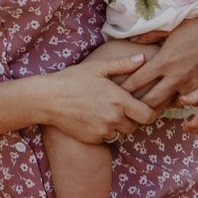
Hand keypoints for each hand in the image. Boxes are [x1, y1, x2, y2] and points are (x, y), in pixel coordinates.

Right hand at [42, 61, 157, 145]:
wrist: (48, 99)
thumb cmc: (72, 79)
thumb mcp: (97, 67)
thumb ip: (122, 64)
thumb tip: (142, 58)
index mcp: (119, 100)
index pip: (148, 115)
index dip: (150, 111)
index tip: (144, 106)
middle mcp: (113, 118)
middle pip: (136, 126)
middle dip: (133, 118)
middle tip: (122, 107)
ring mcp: (103, 131)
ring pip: (121, 133)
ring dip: (118, 126)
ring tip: (106, 112)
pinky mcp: (92, 139)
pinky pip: (106, 138)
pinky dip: (104, 131)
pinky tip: (94, 119)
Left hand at [116, 9, 197, 108]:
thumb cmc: (193, 25)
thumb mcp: (167, 27)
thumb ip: (148, 37)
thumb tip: (131, 41)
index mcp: (164, 62)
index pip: (137, 82)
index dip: (124, 89)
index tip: (116, 92)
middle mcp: (176, 77)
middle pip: (150, 102)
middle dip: (137, 105)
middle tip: (128, 105)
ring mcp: (190, 85)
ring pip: (167, 106)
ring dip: (156, 106)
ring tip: (145, 107)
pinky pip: (185, 103)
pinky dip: (174, 103)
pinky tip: (168, 100)